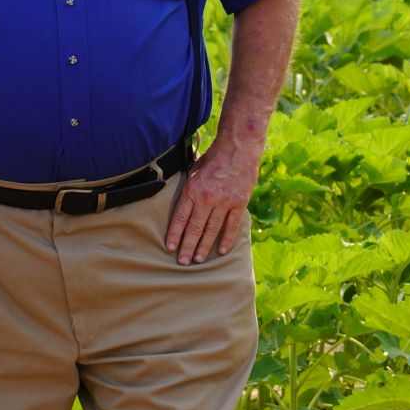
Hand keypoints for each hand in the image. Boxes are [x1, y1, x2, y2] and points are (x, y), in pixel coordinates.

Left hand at [165, 133, 261, 264]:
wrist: (239, 147)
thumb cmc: (214, 157)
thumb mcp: (194, 170)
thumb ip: (189, 189)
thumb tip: (181, 205)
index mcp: (192, 190)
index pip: (180, 217)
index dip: (174, 234)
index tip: (170, 248)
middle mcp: (207, 198)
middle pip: (195, 228)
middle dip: (187, 246)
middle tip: (182, 262)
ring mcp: (224, 202)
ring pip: (212, 229)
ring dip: (204, 246)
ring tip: (197, 259)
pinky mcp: (239, 203)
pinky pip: (231, 225)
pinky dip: (226, 239)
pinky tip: (220, 251)